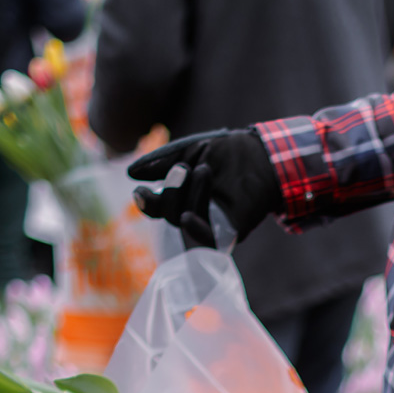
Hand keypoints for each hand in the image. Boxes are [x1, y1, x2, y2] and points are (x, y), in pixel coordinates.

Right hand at [126, 129, 280, 249]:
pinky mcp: (230, 232)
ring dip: (189, 196)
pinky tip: (187, 217)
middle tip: (181, 168)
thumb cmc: (225, 154)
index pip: (157, 208)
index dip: (146, 201)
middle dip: (169, 193)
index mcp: (181, 198)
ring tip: (203, 169)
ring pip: (184, 222)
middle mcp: (194, 215)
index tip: (140, 190)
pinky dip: (193, 229)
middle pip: (168, 216)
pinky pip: (206, 240)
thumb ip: (162, 162)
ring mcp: (212, 225)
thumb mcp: (189, 152)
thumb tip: (132, 173)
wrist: (260, 153)